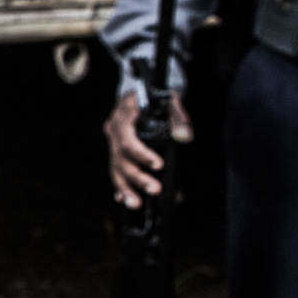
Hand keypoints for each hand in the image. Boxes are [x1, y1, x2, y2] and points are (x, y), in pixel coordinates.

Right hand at [104, 90, 191, 209]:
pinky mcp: (116, 152)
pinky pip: (115, 170)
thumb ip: (178, 118)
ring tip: (136, 204)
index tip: (159, 165)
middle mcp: (113, 131)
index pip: (127, 140)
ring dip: (126, 187)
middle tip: (155, 189)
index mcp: (122, 117)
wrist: (140, 93)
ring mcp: (112, 142)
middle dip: (137, 177)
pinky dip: (120, 185)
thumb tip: (185, 138)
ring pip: (116, 168)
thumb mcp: (170, 101)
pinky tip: (124, 199)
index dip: (142, 154)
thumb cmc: (154, 97)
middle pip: (121, 158)